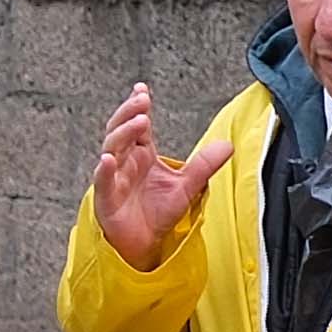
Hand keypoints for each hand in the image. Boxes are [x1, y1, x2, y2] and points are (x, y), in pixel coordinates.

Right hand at [87, 87, 209, 268]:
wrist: (145, 242)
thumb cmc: (157, 212)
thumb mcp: (187, 185)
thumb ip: (205, 164)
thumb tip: (228, 144)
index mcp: (142, 154)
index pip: (138, 125)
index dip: (137, 106)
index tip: (142, 89)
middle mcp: (125, 161)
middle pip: (121, 130)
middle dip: (129, 113)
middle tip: (142, 100)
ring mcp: (114, 178)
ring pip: (111, 149)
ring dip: (123, 133)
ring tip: (139, 121)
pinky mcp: (106, 198)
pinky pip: (103, 181)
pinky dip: (105, 169)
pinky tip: (108, 159)